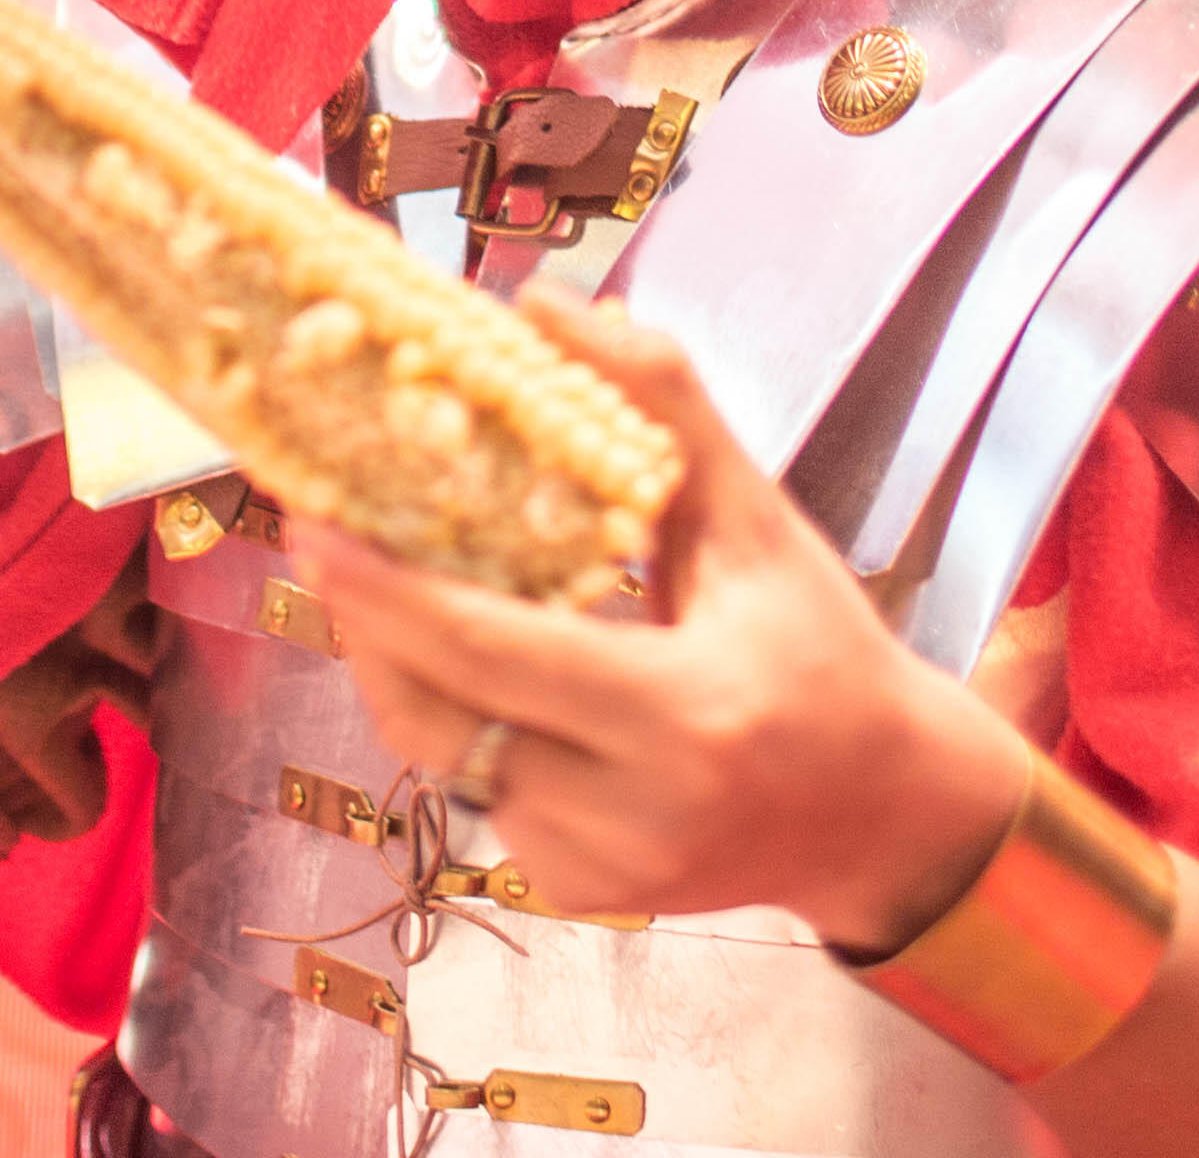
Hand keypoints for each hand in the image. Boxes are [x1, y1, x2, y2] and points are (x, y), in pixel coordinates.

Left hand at [295, 293, 1037, 948]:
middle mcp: (635, 812)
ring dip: (403, 668)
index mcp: (687, 715)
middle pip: (440, 714)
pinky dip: (461, 721)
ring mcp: (601, 870)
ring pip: (446, 757)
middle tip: (321, 533)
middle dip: (368, 622)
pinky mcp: (581, 894)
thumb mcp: (761, 520)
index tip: (314, 522)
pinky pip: (480, 793)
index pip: (495, 652)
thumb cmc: (824, 652)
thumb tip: (550, 303)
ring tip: (379, 580)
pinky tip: (471, 661)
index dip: (389, 591)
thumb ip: (664, 405)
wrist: (884, 816)